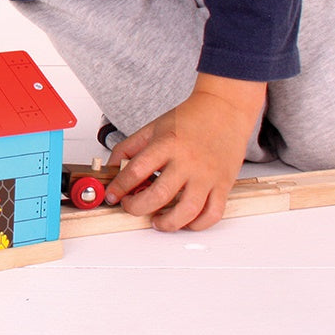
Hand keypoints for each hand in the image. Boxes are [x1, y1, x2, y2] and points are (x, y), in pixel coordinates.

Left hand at [104, 74, 265, 231]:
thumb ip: (129, 148)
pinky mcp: (223, 185)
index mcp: (167, 144)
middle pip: (159, 195)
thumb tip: (110, 168)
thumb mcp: (152, 127)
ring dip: (167, 223)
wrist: (223, 109)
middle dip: (138, 207)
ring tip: (157, 220)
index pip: (137, 170)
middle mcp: (188, 161)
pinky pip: (212, 214)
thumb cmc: (188, 119)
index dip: (119, 187)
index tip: (112, 195)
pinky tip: (184, 221)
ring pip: (187, 211)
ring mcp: (207, 175)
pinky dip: (197, 225)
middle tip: (131, 207)